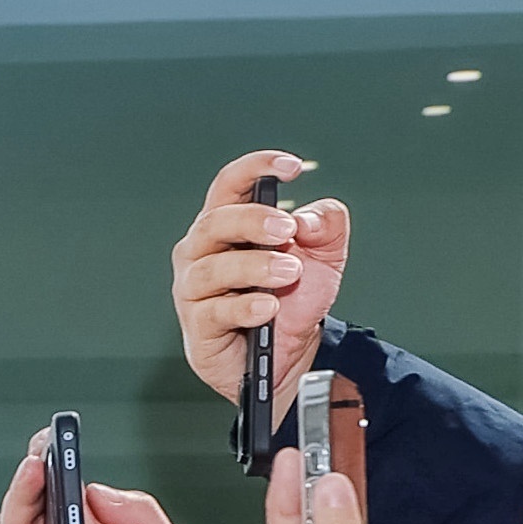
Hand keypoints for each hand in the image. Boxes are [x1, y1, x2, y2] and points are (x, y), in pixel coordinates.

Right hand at [169, 151, 348, 407]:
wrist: (292, 355)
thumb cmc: (292, 300)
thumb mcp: (324, 256)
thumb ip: (327, 225)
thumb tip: (309, 218)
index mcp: (229, 226)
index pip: (229, 186)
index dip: (255, 169)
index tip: (290, 167)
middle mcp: (203, 253)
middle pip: (214, 223)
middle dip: (252, 221)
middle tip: (287, 231)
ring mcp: (195, 291)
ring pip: (210, 269)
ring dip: (254, 266)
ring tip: (289, 273)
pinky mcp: (199, 328)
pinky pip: (213, 312)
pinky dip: (244, 307)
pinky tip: (268, 307)